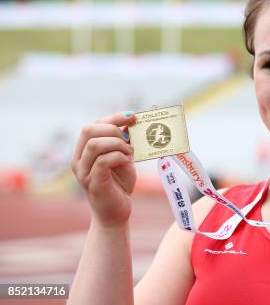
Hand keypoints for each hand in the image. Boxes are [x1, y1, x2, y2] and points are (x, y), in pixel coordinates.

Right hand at [71, 111, 136, 227]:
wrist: (116, 212)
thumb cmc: (120, 183)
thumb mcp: (123, 157)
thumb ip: (123, 141)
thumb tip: (132, 120)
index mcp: (84, 151)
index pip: (92, 125)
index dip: (112, 117)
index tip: (132, 116)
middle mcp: (79, 160)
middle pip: (88, 130)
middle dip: (113, 129)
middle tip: (129, 139)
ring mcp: (84, 172)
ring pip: (94, 144)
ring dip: (117, 144)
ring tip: (130, 152)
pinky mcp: (93, 183)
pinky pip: (102, 162)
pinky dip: (118, 157)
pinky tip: (128, 161)